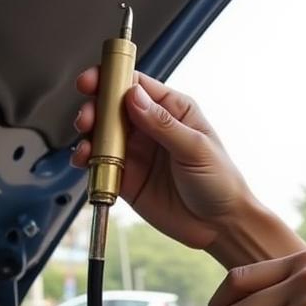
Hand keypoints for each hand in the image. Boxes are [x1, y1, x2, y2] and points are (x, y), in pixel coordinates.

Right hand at [72, 69, 254, 251]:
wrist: (220, 226)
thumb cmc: (220, 182)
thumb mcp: (195, 149)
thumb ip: (163, 124)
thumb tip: (133, 96)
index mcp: (172, 110)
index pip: (135, 84)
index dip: (110, 79)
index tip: (92, 82)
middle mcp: (151, 127)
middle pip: (112, 106)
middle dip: (94, 108)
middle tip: (87, 119)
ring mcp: (137, 152)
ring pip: (102, 134)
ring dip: (87, 135)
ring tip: (85, 144)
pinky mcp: (127, 178)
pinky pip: (100, 164)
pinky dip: (87, 160)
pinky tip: (85, 161)